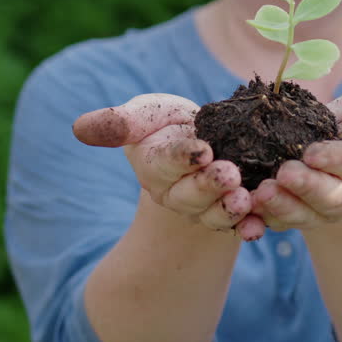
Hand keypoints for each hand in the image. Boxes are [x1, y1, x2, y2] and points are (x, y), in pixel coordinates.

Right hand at [73, 94, 266, 240]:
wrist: (198, 139)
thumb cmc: (163, 124)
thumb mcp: (142, 115)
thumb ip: (118, 123)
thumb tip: (81, 127)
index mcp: (155, 167)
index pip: (166, 163)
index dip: (183, 158)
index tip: (201, 149)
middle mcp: (177, 193)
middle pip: (191, 195)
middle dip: (210, 186)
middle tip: (229, 174)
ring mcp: (205, 205)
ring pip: (215, 212)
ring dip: (230, 210)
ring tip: (245, 199)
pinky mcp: (233, 210)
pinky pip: (240, 223)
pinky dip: (249, 226)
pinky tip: (259, 225)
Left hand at [250, 89, 341, 230]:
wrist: (335, 136)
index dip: (335, 160)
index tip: (312, 151)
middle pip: (330, 198)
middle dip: (306, 189)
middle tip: (283, 175)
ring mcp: (320, 208)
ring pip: (302, 213)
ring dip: (280, 207)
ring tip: (258, 194)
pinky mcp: (293, 212)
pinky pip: (275, 220)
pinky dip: (258, 219)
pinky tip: (241, 212)